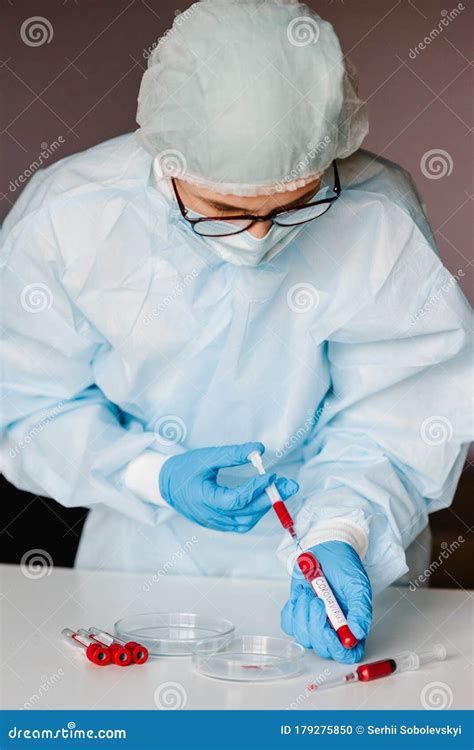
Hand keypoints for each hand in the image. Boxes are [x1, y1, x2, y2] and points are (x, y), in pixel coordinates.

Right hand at [159, 441, 298, 531]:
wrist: (166, 485)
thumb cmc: (185, 468)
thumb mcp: (206, 457)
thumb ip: (232, 454)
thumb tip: (259, 449)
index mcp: (203, 499)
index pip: (235, 499)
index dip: (255, 488)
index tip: (270, 474)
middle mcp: (210, 516)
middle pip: (246, 513)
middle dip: (270, 498)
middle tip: (290, 485)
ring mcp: (214, 523)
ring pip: (246, 521)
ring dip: (264, 506)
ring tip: (279, 489)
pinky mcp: (218, 524)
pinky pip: (241, 523)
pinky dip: (255, 512)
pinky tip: (264, 498)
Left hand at [281, 541, 371, 662]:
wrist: (326, 548)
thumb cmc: (345, 566)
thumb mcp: (358, 585)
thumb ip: (360, 610)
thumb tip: (357, 634)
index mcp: (351, 626)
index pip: (347, 654)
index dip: (337, 649)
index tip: (330, 632)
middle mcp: (333, 629)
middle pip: (322, 648)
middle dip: (316, 626)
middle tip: (319, 602)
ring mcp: (314, 621)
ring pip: (303, 636)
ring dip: (304, 613)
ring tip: (311, 593)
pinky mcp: (298, 613)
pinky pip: (289, 623)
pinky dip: (292, 608)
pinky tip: (301, 594)